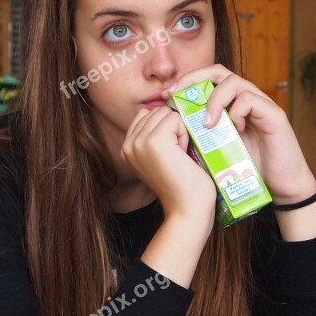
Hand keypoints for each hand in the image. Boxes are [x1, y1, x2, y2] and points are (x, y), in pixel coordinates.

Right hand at [121, 107, 216, 229]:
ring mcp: (139, 142)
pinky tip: (184, 154)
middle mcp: (129, 143)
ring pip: (167, 113)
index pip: (148, 114)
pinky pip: (175, 118)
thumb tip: (171, 106)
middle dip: (174, 127)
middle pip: (158, 111)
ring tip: (181, 155)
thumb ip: (158, 134)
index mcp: (127, 147)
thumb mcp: (164, 155)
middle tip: (179, 155)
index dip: (167, 126)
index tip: (173, 152)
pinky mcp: (154, 141)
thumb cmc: (184, 184)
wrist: (188, 209)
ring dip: (181, 130)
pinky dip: (185, 133)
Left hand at [161, 64, 315, 203]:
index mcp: (229, 103)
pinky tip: (234, 131)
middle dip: (194, 80)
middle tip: (177, 96)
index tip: (165, 96)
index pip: (205, 78)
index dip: (184, 82)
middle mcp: (245, 98)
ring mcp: (261, 104)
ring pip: (234, 82)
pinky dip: (237, 112)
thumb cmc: (247, 168)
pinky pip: (251, 100)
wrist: (280, 186)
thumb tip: (165, 128)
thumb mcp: (214, 149)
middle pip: (218, 72)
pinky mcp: (274, 114)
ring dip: (215, 101)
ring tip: (206, 123)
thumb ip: (197, 134)